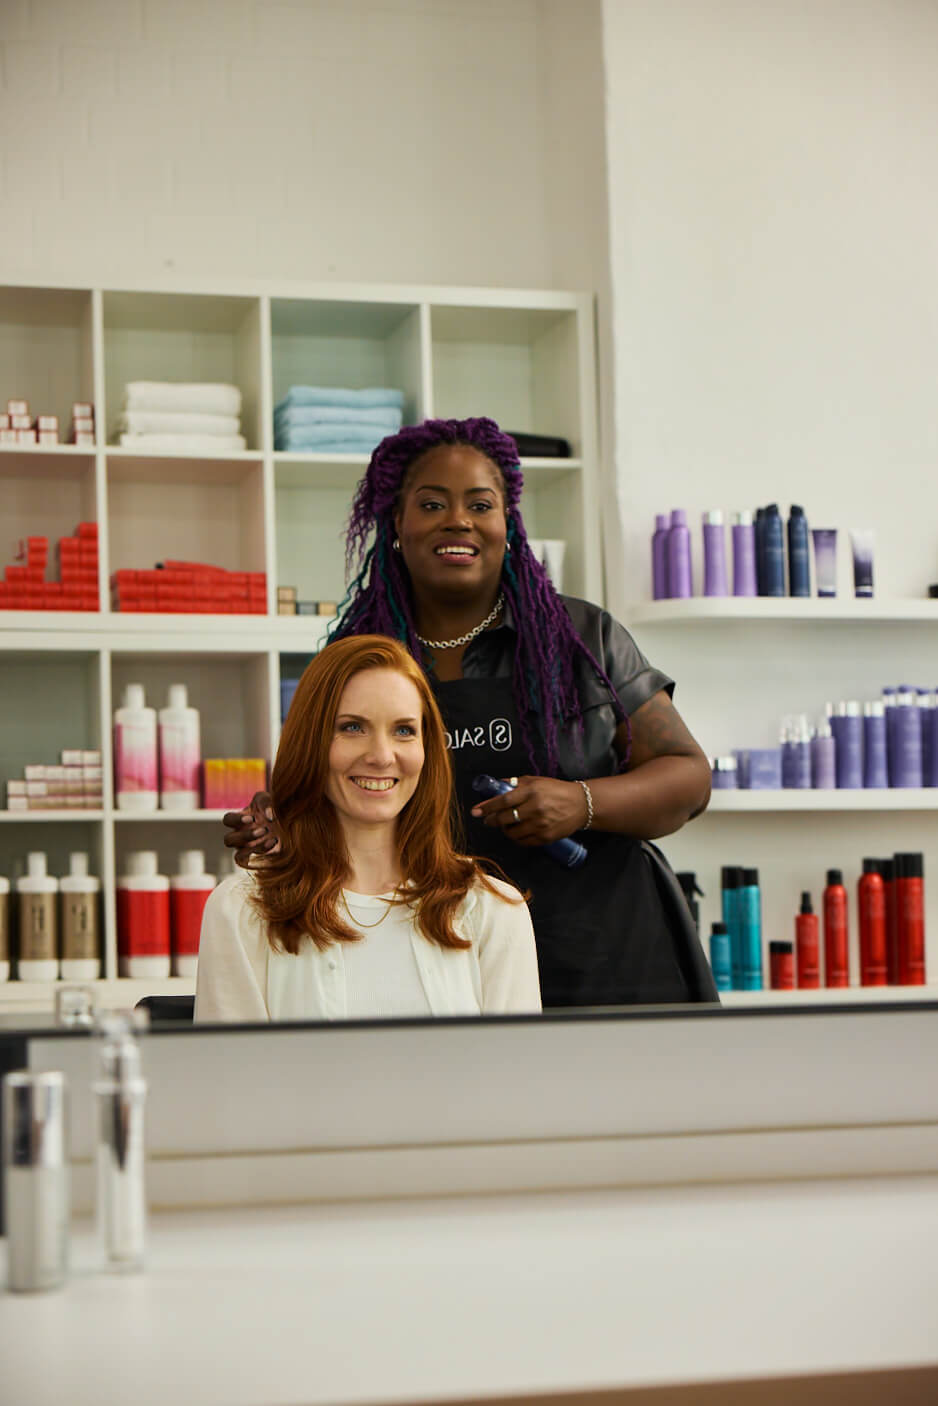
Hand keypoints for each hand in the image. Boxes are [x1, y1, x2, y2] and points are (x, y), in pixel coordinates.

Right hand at [222, 791, 279, 867]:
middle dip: (245, 836)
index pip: (227, 820)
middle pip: (228, 840)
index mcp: (239, 820)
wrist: (288, 823)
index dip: (236, 820)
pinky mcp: (255, 857)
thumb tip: (268, 816)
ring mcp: (246, 848)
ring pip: (237, 853)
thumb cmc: (273, 808)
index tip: (252, 818)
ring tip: (270, 837)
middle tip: (264, 830)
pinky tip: (272, 843)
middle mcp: (239, 835)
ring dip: (252, 847)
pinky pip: (248, 861)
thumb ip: (265, 802)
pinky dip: (258, 854)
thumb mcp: (269, 799)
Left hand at [470, 775, 589, 846]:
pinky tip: (516, 832)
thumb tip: (497, 784)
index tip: (476, 811)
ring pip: (512, 832)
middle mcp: (536, 808)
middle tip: (487, 820)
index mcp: (532, 791)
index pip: (503, 800)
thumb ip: (516, 783)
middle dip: (491, 820)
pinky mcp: (546, 837)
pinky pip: (523, 841)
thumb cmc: (557, 790)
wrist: (581, 805)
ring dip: (504, 830)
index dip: (487, 807)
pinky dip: (516, 838)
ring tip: (504, 825)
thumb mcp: (537, 781)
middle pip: (505, 818)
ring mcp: (541, 824)